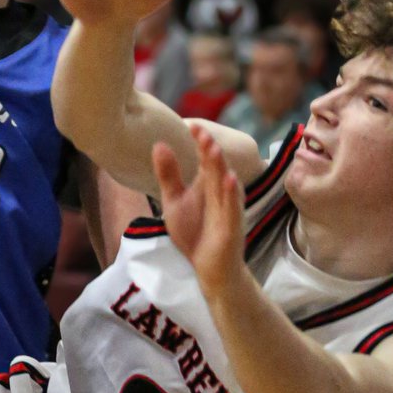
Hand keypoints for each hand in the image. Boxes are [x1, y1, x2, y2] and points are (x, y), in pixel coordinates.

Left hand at [153, 128, 244, 297]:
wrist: (210, 267)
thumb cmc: (195, 232)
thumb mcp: (175, 201)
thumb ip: (169, 174)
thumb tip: (159, 143)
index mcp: (208, 184)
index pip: (205, 158)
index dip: (200, 142)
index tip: (190, 124)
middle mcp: (221, 192)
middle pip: (215, 166)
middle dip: (209, 148)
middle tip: (202, 131)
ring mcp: (228, 208)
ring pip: (225, 183)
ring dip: (220, 166)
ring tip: (213, 149)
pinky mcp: (232, 226)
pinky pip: (232, 208)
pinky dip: (232, 194)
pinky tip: (229, 180)